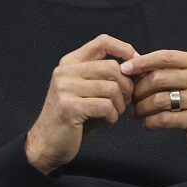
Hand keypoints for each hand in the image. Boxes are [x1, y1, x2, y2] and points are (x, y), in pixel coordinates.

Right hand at [25, 34, 136, 174]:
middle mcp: (65, 72)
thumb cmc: (76, 118)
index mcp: (70, 63)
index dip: (124, 50)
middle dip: (126, 87)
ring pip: (112, 88)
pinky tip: (106, 123)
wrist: (48, 144)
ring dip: (120, 106)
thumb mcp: (89, 91)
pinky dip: (112, 117)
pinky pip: (106, 106)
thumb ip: (106, 76)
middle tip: (124, 103)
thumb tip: (138, 63)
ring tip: (113, 114)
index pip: (102, 41)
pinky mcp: (69, 107)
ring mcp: (65, 88)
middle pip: (112, 67)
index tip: (135, 68)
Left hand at [122, 50, 186, 172]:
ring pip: (160, 99)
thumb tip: (134, 63)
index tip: (124, 69)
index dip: (142, 62)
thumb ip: (167, 71)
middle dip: (139, 90)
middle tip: (130, 99)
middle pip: (159, 78)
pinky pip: (166, 119)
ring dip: (142, 108)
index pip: (165, 57)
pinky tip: (147, 124)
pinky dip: (151, 122)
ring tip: (136, 114)